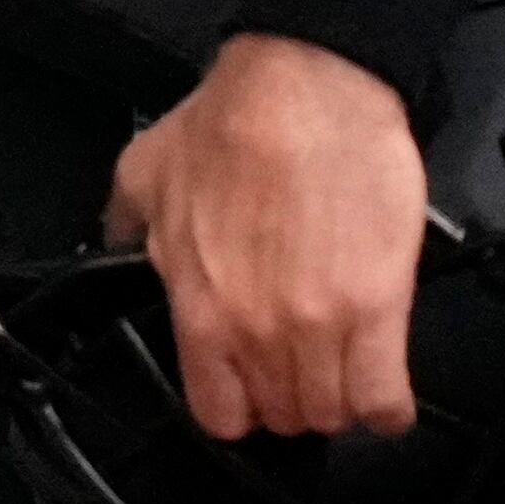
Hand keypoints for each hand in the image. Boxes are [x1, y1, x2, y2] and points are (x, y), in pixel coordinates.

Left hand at [103, 34, 429, 440]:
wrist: (306, 88)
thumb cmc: (231, 124)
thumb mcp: (146, 173)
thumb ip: (126, 226)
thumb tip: (117, 247)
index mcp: (198, 307)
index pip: (215, 412)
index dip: (235, 404)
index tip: (248, 388)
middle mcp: (256, 331)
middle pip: (282, 416)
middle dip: (289, 399)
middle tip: (298, 367)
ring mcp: (320, 327)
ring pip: (334, 414)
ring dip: (338, 401)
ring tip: (341, 370)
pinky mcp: (380, 310)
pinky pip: (386, 400)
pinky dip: (387, 406)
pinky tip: (384, 390)